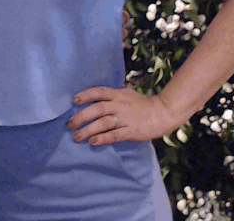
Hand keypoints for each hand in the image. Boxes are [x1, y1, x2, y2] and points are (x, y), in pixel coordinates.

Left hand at [67, 86, 182, 145]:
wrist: (163, 112)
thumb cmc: (143, 104)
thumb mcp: (127, 94)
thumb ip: (113, 95)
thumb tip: (95, 97)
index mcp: (118, 94)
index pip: (99, 91)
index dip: (85, 95)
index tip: (74, 101)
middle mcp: (120, 105)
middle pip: (97, 108)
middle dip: (81, 116)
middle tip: (70, 124)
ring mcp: (126, 118)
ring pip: (103, 123)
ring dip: (88, 130)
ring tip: (77, 137)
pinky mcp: (131, 131)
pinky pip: (114, 135)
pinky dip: (102, 138)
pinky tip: (93, 142)